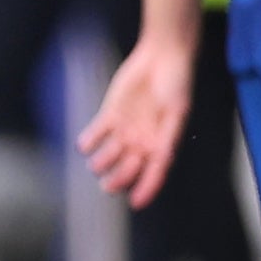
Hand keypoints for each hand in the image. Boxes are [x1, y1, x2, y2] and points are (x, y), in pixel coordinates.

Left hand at [77, 33, 193, 209]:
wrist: (162, 57)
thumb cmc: (175, 86)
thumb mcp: (176, 114)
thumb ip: (167, 138)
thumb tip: (162, 163)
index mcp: (161, 145)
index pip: (154, 175)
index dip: (145, 190)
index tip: (135, 203)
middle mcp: (142, 142)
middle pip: (128, 170)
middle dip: (119, 179)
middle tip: (108, 185)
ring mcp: (125, 129)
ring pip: (109, 156)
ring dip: (102, 162)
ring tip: (97, 164)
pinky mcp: (109, 114)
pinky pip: (96, 134)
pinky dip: (89, 141)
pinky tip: (84, 145)